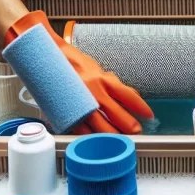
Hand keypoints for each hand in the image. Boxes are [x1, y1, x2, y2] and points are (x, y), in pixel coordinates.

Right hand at [6, 11, 153, 134]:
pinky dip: (90, 136)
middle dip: (130, 127)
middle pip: (118, 116)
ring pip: (101, 127)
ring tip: (119, 140)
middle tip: (135, 133)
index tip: (149, 116)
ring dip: (112, 136)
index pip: (129, 96)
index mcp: (103, 79)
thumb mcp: (96, 69)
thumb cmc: (70, 61)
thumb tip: (130, 95)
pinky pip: (81, 129)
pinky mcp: (66, 112)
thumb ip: (113, 83)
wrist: (45, 54)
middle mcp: (94, 91)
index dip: (142, 108)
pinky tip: (95, 140)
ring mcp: (80, 103)